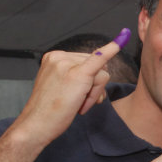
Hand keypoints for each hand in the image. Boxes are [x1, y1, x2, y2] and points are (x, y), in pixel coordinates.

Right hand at [12, 29, 129, 147]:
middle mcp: (60, 56)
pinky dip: (112, 48)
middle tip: (78, 103)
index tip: (81, 89)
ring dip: (94, 93)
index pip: (85, 62)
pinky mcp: (78, 75)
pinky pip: (100, 58)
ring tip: (77, 105)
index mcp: (54, 57)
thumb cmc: (49, 110)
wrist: (37, 125)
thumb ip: (80, 76)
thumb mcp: (61, 87)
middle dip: (93, 87)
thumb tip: (104, 69)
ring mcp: (67, 64)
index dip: (89, 81)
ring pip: (101, 73)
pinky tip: (123, 36)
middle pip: (96, 66)